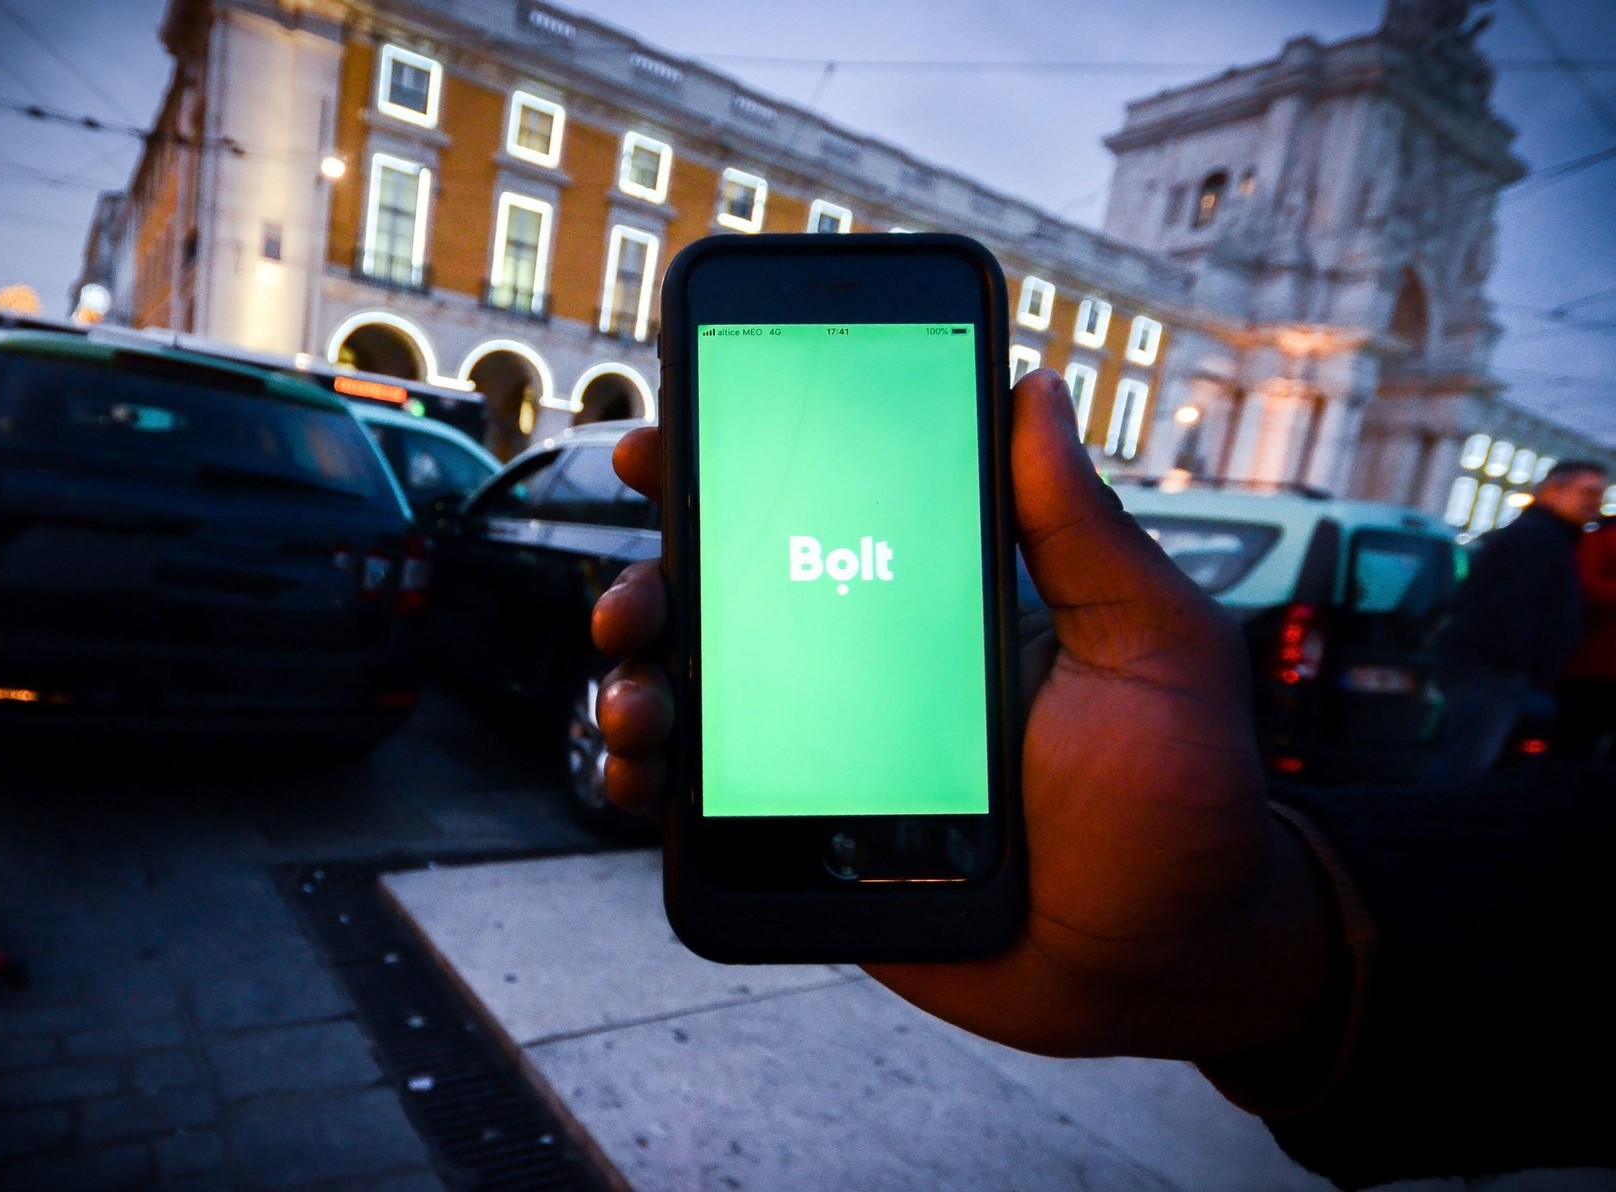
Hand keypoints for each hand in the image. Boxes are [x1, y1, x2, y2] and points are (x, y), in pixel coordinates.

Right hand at [592, 370, 1340, 1064]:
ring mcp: (832, 754)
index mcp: (936, 603)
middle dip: (650, 583)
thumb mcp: (1151, 643)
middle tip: (635, 602)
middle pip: (727, 602)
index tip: (663, 443)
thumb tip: (1034, 389)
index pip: (818, 514)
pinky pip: (707, 805)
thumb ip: (1084, 529)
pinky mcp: (813, 839)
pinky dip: (650, 783)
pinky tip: (640, 776)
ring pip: (699, 697)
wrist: (1167, 963)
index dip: (730, 472)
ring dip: (633, 682)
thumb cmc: (1178, 798)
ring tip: (635, 702)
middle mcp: (868, 667)